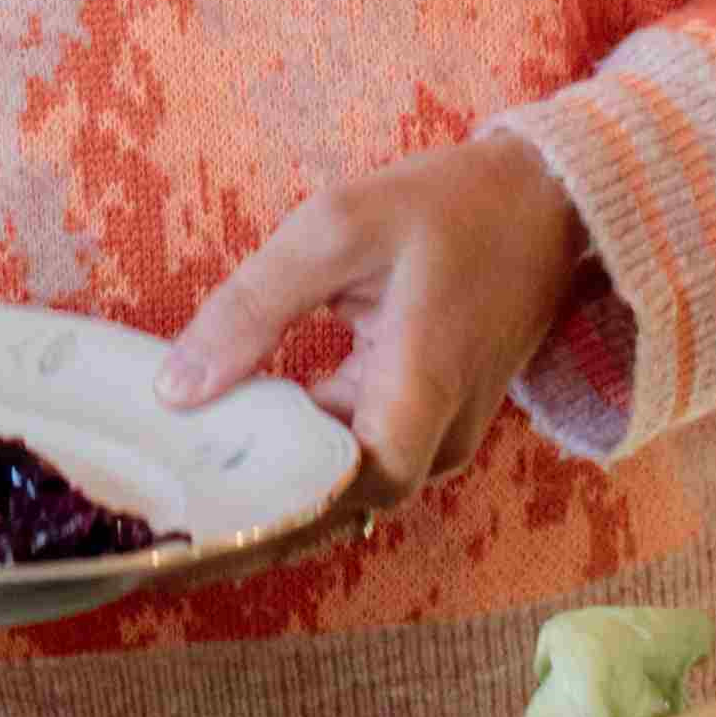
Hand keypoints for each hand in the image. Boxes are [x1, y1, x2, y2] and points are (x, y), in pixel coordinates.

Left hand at [159, 131, 595, 511]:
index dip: (265, 515)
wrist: (547, 200)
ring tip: (189, 472)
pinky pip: (362, 452)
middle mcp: (438, 436)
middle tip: (168, 500)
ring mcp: (441, 434)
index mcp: (420, 393)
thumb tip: (176, 390)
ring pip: (348, 483)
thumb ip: (253, 308)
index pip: (340, 497)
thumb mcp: (336, 229)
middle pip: (338, 503)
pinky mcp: (433, 419)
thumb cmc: (446, 207)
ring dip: (279, 476)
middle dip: (258, 504)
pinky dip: (305, 446)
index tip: (192, 516)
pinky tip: (242, 428)